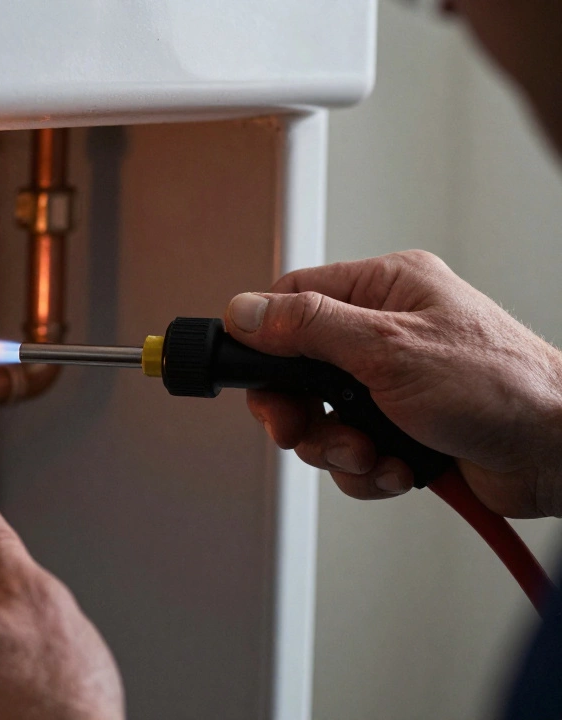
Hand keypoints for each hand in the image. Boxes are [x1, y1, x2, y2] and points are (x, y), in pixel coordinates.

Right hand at [225, 250, 561, 517]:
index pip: (295, 298)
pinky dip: (368, 470)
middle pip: (299, 368)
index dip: (265, 338)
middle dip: (300, 411)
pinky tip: (396, 467)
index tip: (254, 373)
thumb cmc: (501, 385)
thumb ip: (309, 327)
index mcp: (386, 289)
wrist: (557, 452)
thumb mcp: (388, 348)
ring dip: (337, 447)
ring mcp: (394, 385)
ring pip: (323, 419)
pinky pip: (353, 452)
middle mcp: (387, 333)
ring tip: (370, 453)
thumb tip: (245, 311)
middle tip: (299, 428)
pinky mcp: (403, 430)